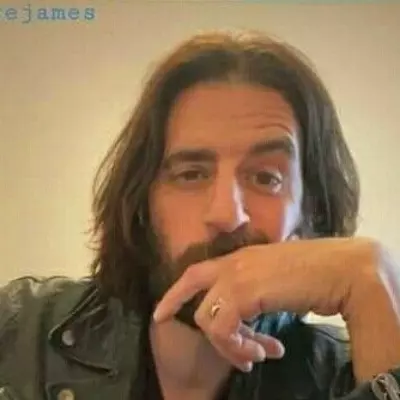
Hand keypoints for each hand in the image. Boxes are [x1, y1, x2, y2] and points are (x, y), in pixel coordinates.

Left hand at [153, 238, 399, 381]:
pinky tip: (264, 351)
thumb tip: (249, 309)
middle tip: (164, 322)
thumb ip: (257, 288)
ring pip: (209, 318)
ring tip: (254, 356)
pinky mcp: (246, 293)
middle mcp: (235, 263)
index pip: (198, 270)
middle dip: (174, 305)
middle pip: (191, 282)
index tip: (162, 309)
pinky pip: (224, 328)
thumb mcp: (277, 278)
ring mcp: (238, 276)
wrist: (343, 270)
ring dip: (229, 345)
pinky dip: (239, 347)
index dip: (177, 290)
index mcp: (241, 258)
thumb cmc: (317, 273)